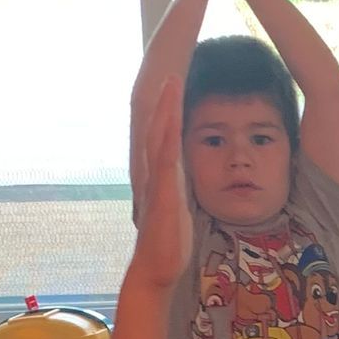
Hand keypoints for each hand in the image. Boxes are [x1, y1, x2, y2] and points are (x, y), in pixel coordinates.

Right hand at [129, 76, 192, 289]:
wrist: (154, 268)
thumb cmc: (169, 241)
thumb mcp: (179, 206)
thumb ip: (178, 186)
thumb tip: (183, 174)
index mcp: (162, 175)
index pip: (164, 135)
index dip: (168, 109)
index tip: (175, 84)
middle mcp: (154, 173)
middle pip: (158, 128)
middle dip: (164, 99)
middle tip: (170, 69)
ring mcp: (156, 183)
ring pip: (160, 138)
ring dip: (165, 111)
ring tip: (170, 83)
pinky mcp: (163, 196)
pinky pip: (166, 163)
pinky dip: (167, 140)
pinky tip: (172, 122)